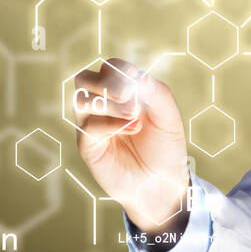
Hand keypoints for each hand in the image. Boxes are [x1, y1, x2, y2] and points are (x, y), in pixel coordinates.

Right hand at [71, 58, 189, 237]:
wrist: (162, 183)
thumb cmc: (165, 147)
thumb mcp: (168, 115)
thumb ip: (155, 92)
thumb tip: (134, 76)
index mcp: (123, 93)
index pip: (110, 68)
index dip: (121, 70)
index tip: (139, 83)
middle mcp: (103, 106)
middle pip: (84, 79)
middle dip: (106, 82)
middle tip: (128, 96)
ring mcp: (93, 125)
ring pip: (82, 100)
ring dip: (109, 104)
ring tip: (134, 115)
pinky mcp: (88, 146)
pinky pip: (88, 126)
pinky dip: (110, 123)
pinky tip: (132, 128)